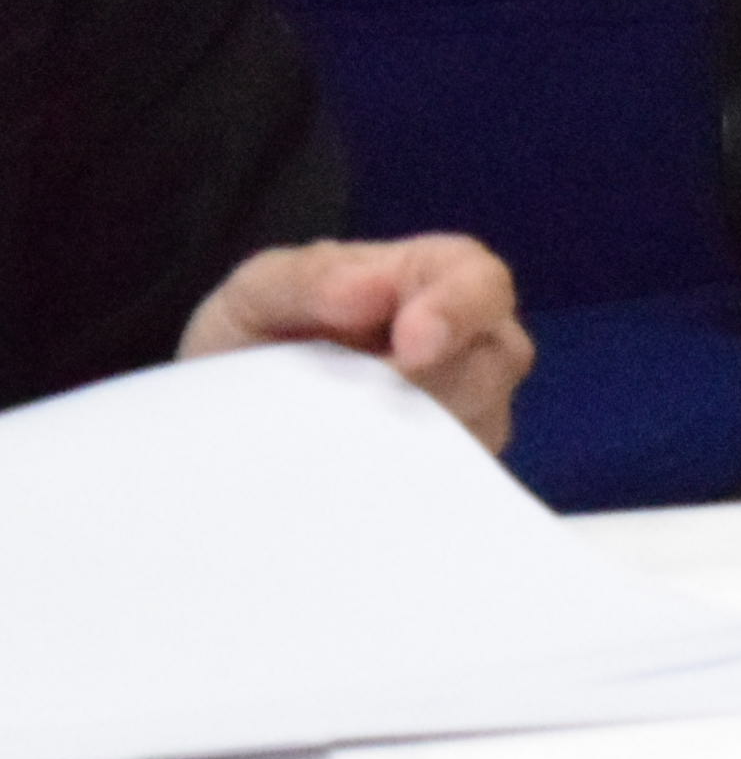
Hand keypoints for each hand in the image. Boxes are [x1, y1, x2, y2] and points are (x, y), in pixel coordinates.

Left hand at [178, 235, 534, 456]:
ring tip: (336, 439)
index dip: (459, 308)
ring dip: (411, 434)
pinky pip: (450, 480)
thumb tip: (368, 291)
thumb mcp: (258, 293)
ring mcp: (467, 414)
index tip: (413, 345)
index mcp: (430, 278)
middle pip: (495, 359)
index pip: (480, 279)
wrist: (229, 417)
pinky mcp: (447, 475)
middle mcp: (469, 344)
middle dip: (433, 383)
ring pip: (479, 425)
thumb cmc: (254, 339)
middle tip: (355, 405)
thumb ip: (308, 278)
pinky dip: (402, 477)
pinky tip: (351, 475)